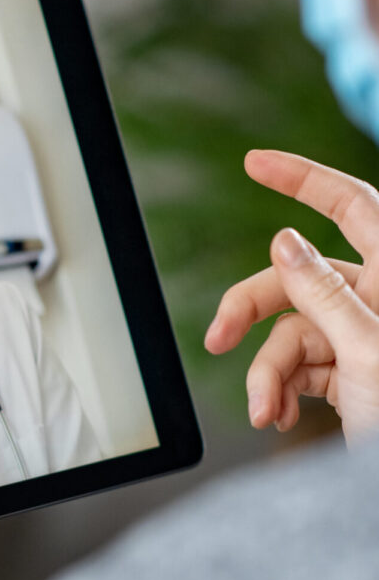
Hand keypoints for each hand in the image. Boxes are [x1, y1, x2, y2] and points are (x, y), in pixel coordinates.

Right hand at [205, 150, 378, 445]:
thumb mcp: (369, 354)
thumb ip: (325, 294)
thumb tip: (285, 241)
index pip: (354, 206)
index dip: (304, 178)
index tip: (256, 161)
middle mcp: (378, 303)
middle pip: (296, 280)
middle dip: (251, 311)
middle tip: (217, 339)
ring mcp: (362, 339)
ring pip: (290, 332)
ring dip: (268, 374)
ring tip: (268, 412)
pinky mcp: (349, 376)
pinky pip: (297, 367)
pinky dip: (279, 391)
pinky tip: (278, 417)